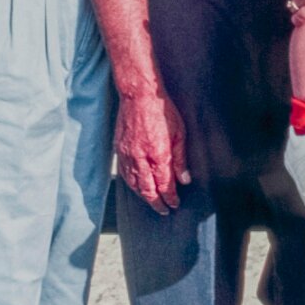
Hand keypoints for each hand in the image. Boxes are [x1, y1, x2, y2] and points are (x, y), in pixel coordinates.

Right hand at [114, 91, 189, 213]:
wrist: (139, 95)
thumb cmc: (161, 110)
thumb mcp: (179, 133)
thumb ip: (180, 159)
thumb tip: (184, 179)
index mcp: (158, 154)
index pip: (164, 185)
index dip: (170, 198)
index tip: (175, 204)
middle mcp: (141, 158)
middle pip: (148, 189)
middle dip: (156, 203)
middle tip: (164, 210)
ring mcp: (128, 155)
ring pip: (134, 184)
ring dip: (143, 196)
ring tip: (152, 201)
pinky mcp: (120, 150)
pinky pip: (125, 174)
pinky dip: (132, 184)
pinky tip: (137, 187)